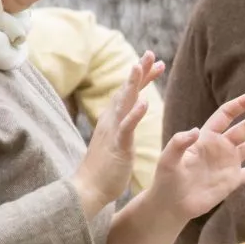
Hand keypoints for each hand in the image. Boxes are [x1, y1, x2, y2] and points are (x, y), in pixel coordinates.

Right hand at [73, 53, 164, 216]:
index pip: (128, 93)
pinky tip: (144, 102)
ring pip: (123, 103)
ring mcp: (112, 132)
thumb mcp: (115, 142)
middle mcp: (110, 121)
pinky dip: (134, 114)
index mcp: (112, 120)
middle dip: (139, 71)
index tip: (157, 63)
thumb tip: (129, 116)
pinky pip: (126, 127)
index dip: (142, 77)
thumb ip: (121, 127)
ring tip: (141, 66)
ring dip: (133, 84)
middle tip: (151, 53)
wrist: (87, 190)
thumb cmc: (103, 169)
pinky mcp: (117, 146)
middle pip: (126, 90)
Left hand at [147, 90, 244, 220]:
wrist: (171, 204)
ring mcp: (228, 163)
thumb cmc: (166, 180)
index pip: (226, 115)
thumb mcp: (168, 160)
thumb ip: (178, 143)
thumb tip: (194, 131)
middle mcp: (220, 147)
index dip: (241, 105)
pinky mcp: (232, 181)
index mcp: (206, 137)